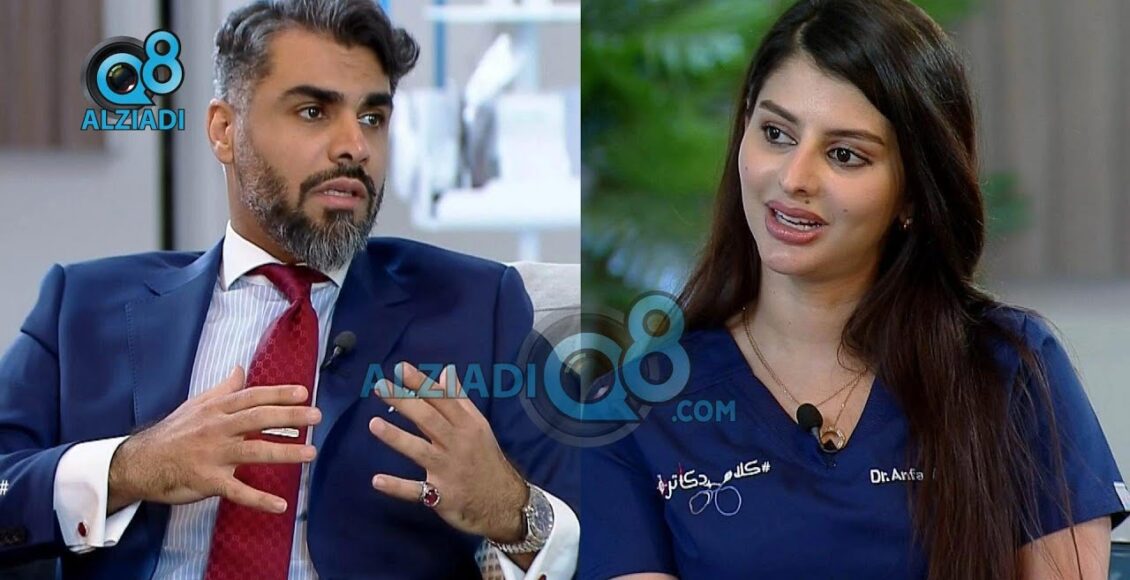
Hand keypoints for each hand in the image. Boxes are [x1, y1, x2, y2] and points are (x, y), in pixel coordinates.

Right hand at [107, 365, 320, 514]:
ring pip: (254, 452)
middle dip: (289, 416)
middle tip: (317, 416)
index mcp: (216, 410)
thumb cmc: (173, 433)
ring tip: (310, 453)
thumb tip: (240, 369)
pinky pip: (238, 492)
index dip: (278, 394)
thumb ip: (223, 389)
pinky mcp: (208, 481)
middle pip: (258, 419)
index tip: (304, 393)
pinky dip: (260, 500)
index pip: (252, 397)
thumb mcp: (196, 405)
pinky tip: (281, 505)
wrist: (139, 464)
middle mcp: (217, 429)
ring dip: (285, 452)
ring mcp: (213, 456)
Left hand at [369, 362, 528, 542]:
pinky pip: (416, 491)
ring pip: (420, 451)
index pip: (442, 400)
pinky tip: (377, 480)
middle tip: (380, 386)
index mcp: (467, 425)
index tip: (401, 368)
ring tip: (373, 424)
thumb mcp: (479, 426)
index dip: (422, 384)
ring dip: (397, 438)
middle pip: (428, 420)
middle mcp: (457, 445)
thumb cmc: (485, 458)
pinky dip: (397, 487)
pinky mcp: (440, 496)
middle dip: (404, 402)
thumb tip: (445, 372)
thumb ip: (459, 400)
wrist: (503, 502)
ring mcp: (447, 470)